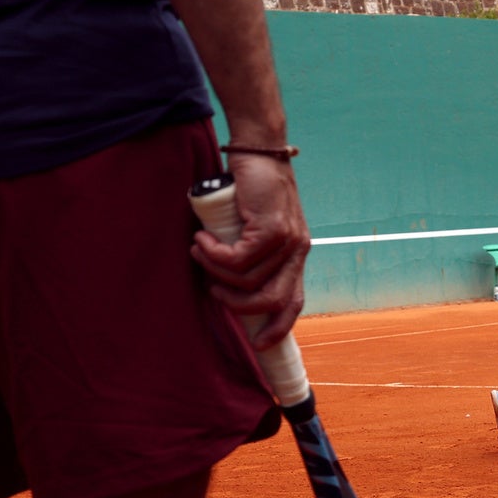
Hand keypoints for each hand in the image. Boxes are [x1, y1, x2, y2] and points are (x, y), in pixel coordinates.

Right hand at [191, 153, 309, 348]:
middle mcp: (298, 251)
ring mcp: (288, 240)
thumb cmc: (249, 190)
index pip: (294, 302)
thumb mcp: (252, 229)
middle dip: (237, 305)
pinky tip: (202, 239)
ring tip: (200, 253)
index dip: (279, 327)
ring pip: (249, 280)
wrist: (259, 150)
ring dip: (216, 273)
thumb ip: (248, 253)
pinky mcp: (272, 227)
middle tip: (213, 289)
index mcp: (296, 256)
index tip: (261, 346)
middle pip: (272, 300)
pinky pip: (238, 258)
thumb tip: (224, 283)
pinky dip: (214, 254)